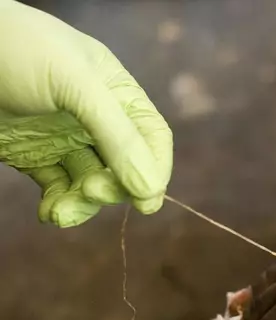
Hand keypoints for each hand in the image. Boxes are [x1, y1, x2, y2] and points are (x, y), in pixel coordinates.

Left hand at [0, 1, 172, 226]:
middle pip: (125, 166)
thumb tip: (151, 189)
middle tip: (91, 191)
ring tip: (61, 212)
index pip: (152, 137)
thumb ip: (116, 135)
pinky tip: (50, 212)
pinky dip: (59, 204)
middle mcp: (98, 119)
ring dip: (83, 203)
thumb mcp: (76, 85)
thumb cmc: (20, 51)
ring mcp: (67, 139)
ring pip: (92, 182)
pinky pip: (59, 187)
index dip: (155, 168)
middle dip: (113, 186)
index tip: (147, 200)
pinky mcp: (37, 156)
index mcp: (117, 94)